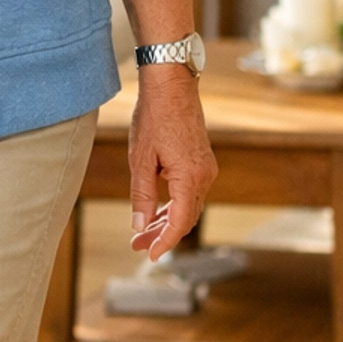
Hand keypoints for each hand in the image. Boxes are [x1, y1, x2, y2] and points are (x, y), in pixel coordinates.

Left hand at [127, 66, 216, 261]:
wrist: (171, 86)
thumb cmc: (154, 117)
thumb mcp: (140, 161)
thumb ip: (142, 197)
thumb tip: (140, 226)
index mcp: (190, 178)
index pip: (180, 223)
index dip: (165, 242)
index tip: (150, 255)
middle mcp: (204, 176)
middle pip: (185, 218)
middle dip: (162, 235)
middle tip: (138, 245)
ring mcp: (205, 169)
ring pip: (188, 206)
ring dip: (167, 221)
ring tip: (143, 232)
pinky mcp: (201, 162)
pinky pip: (189, 193)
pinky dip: (174, 205)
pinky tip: (157, 211)